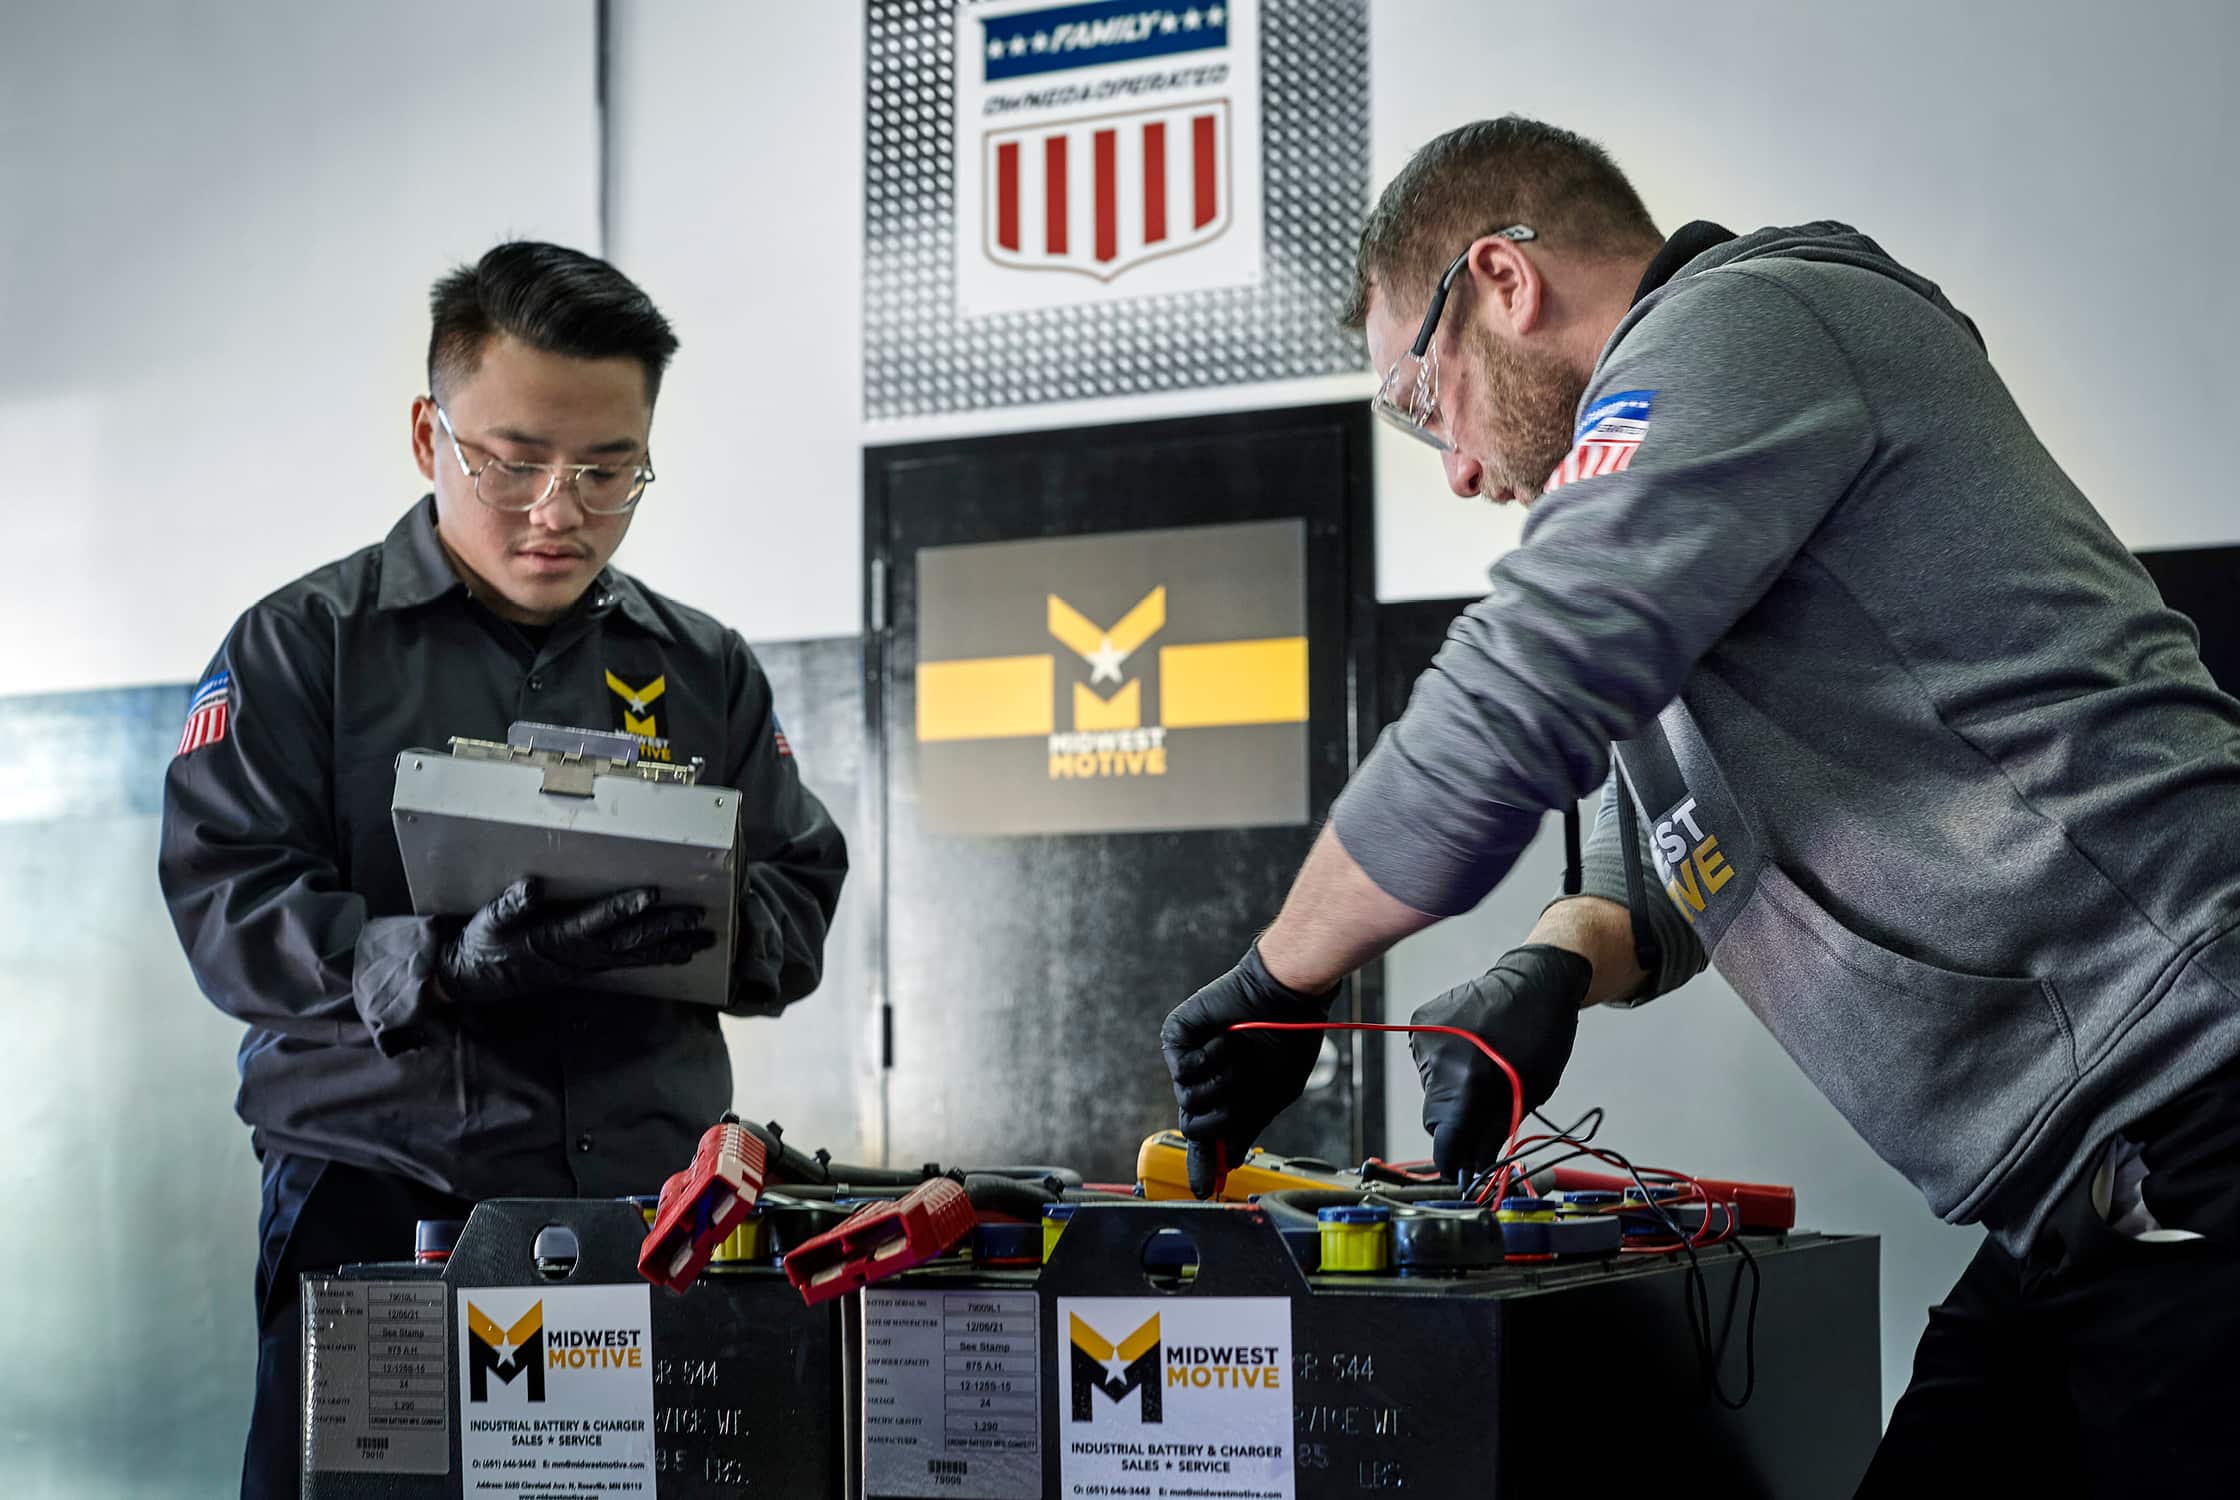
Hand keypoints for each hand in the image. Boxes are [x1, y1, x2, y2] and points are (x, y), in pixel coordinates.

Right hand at [437, 878, 715, 1005]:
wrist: (475, 980)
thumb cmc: (482, 945)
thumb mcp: (486, 923)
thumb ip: (509, 906)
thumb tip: (531, 886)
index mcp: (556, 938)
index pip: (596, 921)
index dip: (625, 908)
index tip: (653, 894)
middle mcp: (579, 954)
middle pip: (630, 940)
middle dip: (666, 928)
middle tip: (699, 918)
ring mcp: (587, 964)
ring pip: (637, 956)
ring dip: (672, 947)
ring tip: (705, 941)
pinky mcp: (590, 968)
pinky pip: (630, 964)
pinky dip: (657, 958)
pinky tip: (679, 954)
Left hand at [1160, 945, 1335, 1197]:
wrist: (1286, 1000)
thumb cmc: (1287, 1041)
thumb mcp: (1271, 1098)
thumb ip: (1245, 1131)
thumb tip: (1230, 1164)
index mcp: (1228, 1097)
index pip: (1209, 1138)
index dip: (1205, 1164)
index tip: (1204, 1192)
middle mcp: (1205, 1081)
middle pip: (1195, 1127)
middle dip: (1225, 1114)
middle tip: (1245, 1089)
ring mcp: (1188, 1060)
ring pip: (1189, 1102)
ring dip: (1223, 1083)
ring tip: (1240, 1055)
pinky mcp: (1176, 1037)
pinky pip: (1185, 1071)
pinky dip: (1212, 1059)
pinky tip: (1227, 1038)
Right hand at [1410, 945, 1591, 1188]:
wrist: (1534, 980)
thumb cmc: (1540, 1035)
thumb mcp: (1528, 1092)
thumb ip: (1494, 1133)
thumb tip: (1473, 1167)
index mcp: (1466, 1080)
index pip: (1444, 1137)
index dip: (1451, 1160)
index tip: (1459, 1173)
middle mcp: (1436, 1058)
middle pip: (1434, 1115)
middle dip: (1456, 1125)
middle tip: (1483, 1118)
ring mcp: (1424, 1037)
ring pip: (1430, 1090)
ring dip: (1452, 1092)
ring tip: (1483, 1070)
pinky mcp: (1420, 1022)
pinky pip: (1427, 1063)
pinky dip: (1446, 1067)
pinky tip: (1470, 1050)